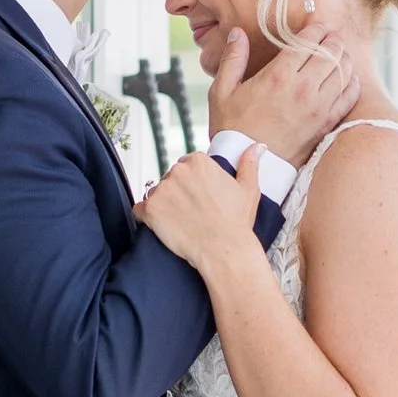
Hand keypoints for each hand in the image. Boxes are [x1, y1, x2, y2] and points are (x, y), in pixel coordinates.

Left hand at [136, 143, 262, 280]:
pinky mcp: (150, 209)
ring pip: (157, 194)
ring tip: (182, 222)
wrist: (224, 250)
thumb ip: (249, 164)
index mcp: (198, 161)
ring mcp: (162, 190)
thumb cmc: (236, 223)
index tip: (201, 199)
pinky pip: (140, 210)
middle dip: (178, 193)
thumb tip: (257, 147)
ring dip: (164, 205)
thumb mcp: (248, 189)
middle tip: (193, 212)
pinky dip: (147, 218)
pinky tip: (164, 227)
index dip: (193, 184)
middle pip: (170, 179)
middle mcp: (177, 171)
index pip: (186, 166)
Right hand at [208, 24, 358, 163]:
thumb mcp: (222, 91)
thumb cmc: (232, 128)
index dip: (317, 29)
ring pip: (343, 72)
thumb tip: (237, 33)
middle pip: (331, 53)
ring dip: (343, 58)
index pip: (309, 41)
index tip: (317, 26)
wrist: (246, 166)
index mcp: (278, 76)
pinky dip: (352, 83)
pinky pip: (349, 97)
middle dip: (333, 40)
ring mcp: (318, 108)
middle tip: (331, 36)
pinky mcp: (326, 125)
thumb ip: (232, 59)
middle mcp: (303, 89)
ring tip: (339, 54)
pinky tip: (348, 78)